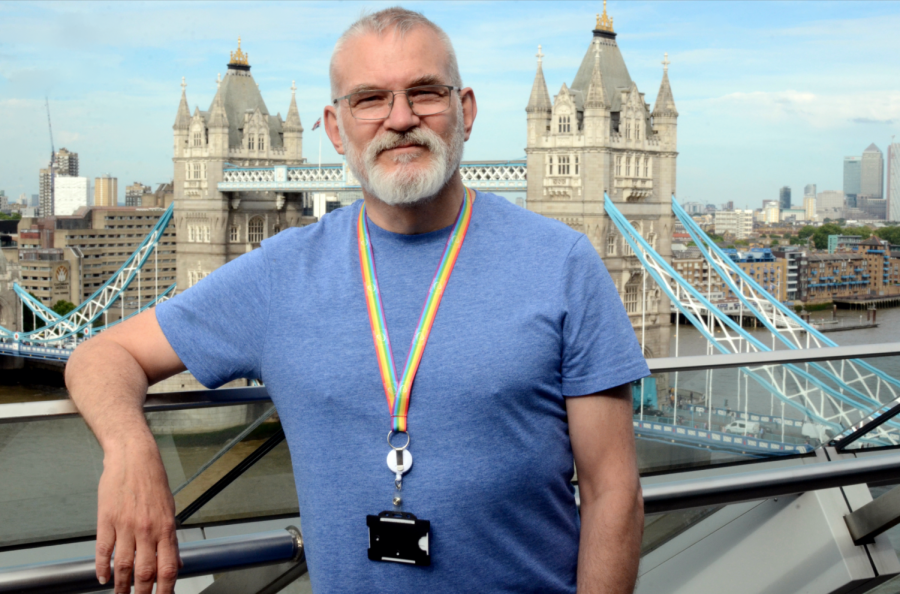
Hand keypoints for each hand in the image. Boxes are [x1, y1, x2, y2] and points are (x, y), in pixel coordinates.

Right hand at [96, 435, 180, 592]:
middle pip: (145, 572)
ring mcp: (125, 526)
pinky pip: (103, 551)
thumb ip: (170, 539)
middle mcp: (147, 529)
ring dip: (121, 586)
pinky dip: (102, 568)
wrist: (133, 457)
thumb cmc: (153, 482)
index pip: (168, 568)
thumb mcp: (170, 509)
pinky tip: (102, 578)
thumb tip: (176, 563)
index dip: (166, 590)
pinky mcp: (106, 520)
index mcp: (166, 527)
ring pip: (123, 566)